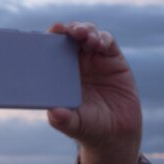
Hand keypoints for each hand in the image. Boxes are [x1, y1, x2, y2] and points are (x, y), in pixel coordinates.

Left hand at [47, 21, 140, 163]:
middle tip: (66, 30)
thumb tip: (53, 113)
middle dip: (67, 30)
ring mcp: (94, 60)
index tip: (48, 34)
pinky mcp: (114, 60)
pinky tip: (100, 43)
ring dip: (85, 30)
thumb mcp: (73, 125)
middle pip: (69, 37)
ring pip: (87, 35)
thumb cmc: (88, 127)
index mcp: (59, 75)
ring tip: (83, 35)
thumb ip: (62, 119)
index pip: (51, 51)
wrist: (115, 133)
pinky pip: (107, 42)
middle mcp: (75, 64)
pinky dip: (103, 38)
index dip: (49, 40)